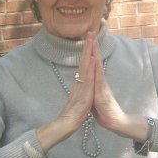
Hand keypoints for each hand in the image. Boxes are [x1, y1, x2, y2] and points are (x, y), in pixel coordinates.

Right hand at [35, 33, 96, 152]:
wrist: (64, 126)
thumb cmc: (71, 115)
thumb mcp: (78, 99)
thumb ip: (79, 90)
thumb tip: (80, 84)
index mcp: (80, 83)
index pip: (84, 64)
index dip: (87, 51)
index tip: (90, 39)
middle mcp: (79, 82)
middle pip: (84, 61)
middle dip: (87, 46)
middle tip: (90, 32)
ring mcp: (81, 87)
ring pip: (85, 66)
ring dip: (88, 53)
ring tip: (91, 40)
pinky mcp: (83, 93)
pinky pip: (87, 79)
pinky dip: (90, 69)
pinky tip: (92, 60)